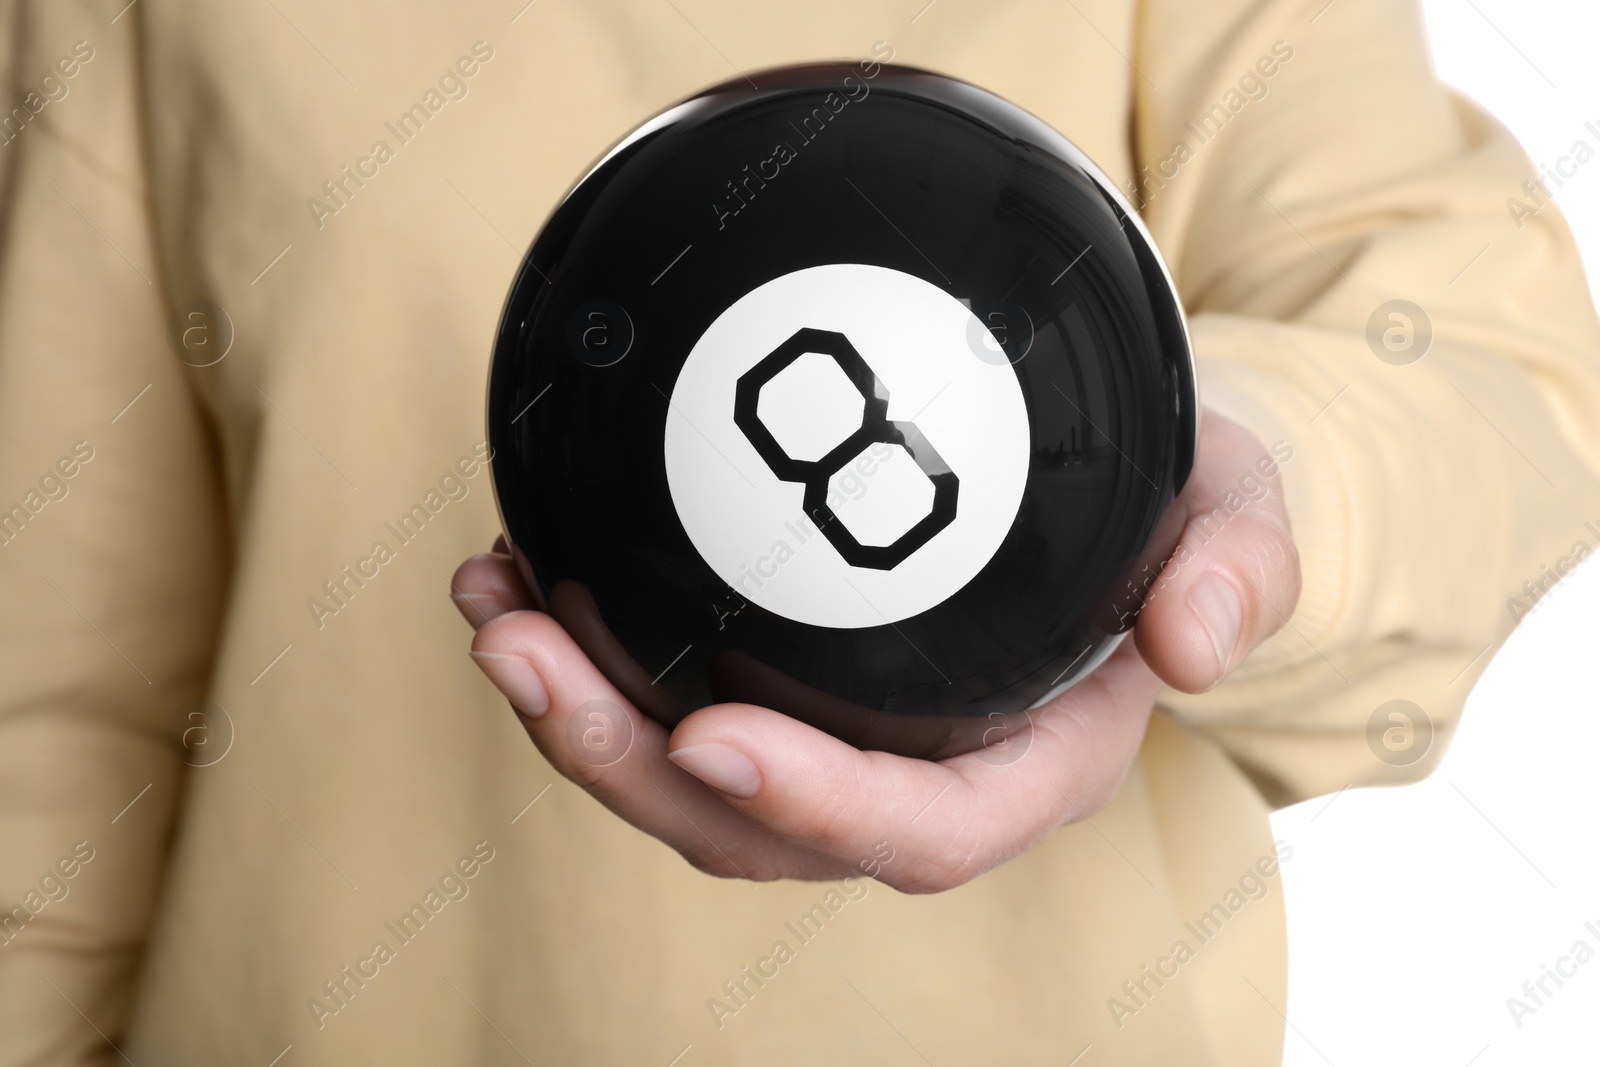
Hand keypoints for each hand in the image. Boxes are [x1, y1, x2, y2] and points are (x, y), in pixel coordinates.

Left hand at [452, 408, 1299, 891]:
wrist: (1111, 476)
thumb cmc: (1170, 508)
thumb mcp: (1237, 516)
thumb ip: (1239, 572)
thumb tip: (1194, 645)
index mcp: (1026, 765)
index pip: (924, 830)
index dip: (818, 809)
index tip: (711, 738)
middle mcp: (913, 774)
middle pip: (755, 827)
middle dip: (625, 763)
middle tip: (525, 653)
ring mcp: (836, 734)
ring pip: (683, 778)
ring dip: (574, 712)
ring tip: (493, 608)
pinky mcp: (779, 676)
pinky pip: (667, 695)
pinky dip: (587, 649)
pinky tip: (522, 569)